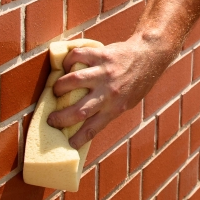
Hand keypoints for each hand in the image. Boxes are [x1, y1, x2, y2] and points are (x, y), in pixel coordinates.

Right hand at [47, 35, 173, 145]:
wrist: (149, 55)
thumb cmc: (138, 81)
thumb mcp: (128, 102)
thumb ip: (110, 110)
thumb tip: (89, 123)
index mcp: (115, 107)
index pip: (93, 128)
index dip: (78, 139)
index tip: (66, 144)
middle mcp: (109, 92)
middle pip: (79, 110)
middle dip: (60, 118)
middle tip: (50, 120)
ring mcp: (104, 73)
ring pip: (73, 81)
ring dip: (60, 87)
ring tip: (56, 90)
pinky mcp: (101, 55)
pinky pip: (77, 57)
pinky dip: (68, 61)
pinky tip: (67, 67)